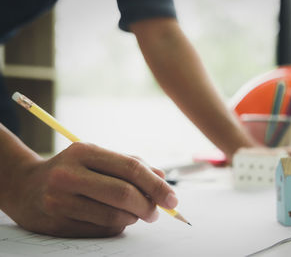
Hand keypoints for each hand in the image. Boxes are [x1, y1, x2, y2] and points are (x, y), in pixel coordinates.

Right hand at [2, 142, 177, 237]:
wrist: (26, 186)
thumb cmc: (72, 169)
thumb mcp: (98, 157)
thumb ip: (131, 164)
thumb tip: (162, 177)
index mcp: (84, 152)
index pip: (131, 168)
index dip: (156, 185)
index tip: (173, 199)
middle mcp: (69, 175)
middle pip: (124, 194)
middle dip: (149, 205)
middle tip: (158, 212)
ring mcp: (61, 200)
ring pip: (114, 216)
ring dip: (134, 217)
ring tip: (136, 213)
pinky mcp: (57, 223)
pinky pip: (101, 230)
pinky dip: (118, 226)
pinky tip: (118, 219)